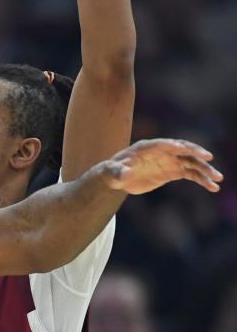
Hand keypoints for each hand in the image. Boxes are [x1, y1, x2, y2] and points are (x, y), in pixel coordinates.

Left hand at [100, 138, 222, 194]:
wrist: (118, 178)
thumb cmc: (113, 172)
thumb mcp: (112, 172)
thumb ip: (119, 171)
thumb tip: (126, 172)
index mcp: (147, 147)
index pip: (163, 144)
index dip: (173, 145)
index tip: (184, 149)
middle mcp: (162, 152)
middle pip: (182, 150)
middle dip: (196, 152)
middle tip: (209, 158)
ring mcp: (170, 161)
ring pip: (191, 163)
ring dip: (205, 170)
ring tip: (218, 179)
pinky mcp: (174, 172)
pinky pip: (191, 174)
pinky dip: (202, 180)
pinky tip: (212, 187)